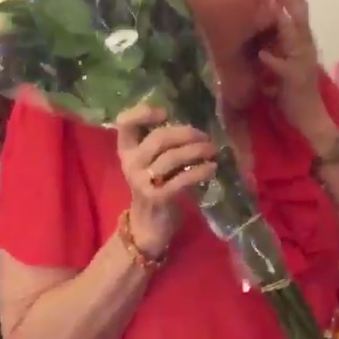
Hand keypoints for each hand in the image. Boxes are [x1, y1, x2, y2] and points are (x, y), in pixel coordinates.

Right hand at [116, 104, 216, 256]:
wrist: (147, 226)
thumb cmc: (154, 187)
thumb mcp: (151, 163)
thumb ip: (162, 144)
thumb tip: (192, 125)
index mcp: (126, 150)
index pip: (125, 123)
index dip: (142, 112)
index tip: (165, 113)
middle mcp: (130, 163)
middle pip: (158, 138)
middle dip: (186, 133)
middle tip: (205, 136)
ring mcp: (142, 181)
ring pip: (172, 157)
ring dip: (197, 151)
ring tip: (213, 150)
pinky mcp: (158, 198)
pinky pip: (182, 179)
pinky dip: (200, 171)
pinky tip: (212, 168)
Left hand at [258, 0, 329, 138]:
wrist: (308, 118)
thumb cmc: (292, 89)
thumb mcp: (286, 59)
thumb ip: (279, 43)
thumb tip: (268, 23)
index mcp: (302, 43)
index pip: (298, 14)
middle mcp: (305, 49)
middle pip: (299, 18)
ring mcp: (302, 64)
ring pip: (296, 38)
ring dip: (285, 22)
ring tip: (274, 6)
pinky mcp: (296, 81)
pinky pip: (284, 69)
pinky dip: (274, 61)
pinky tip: (263, 54)